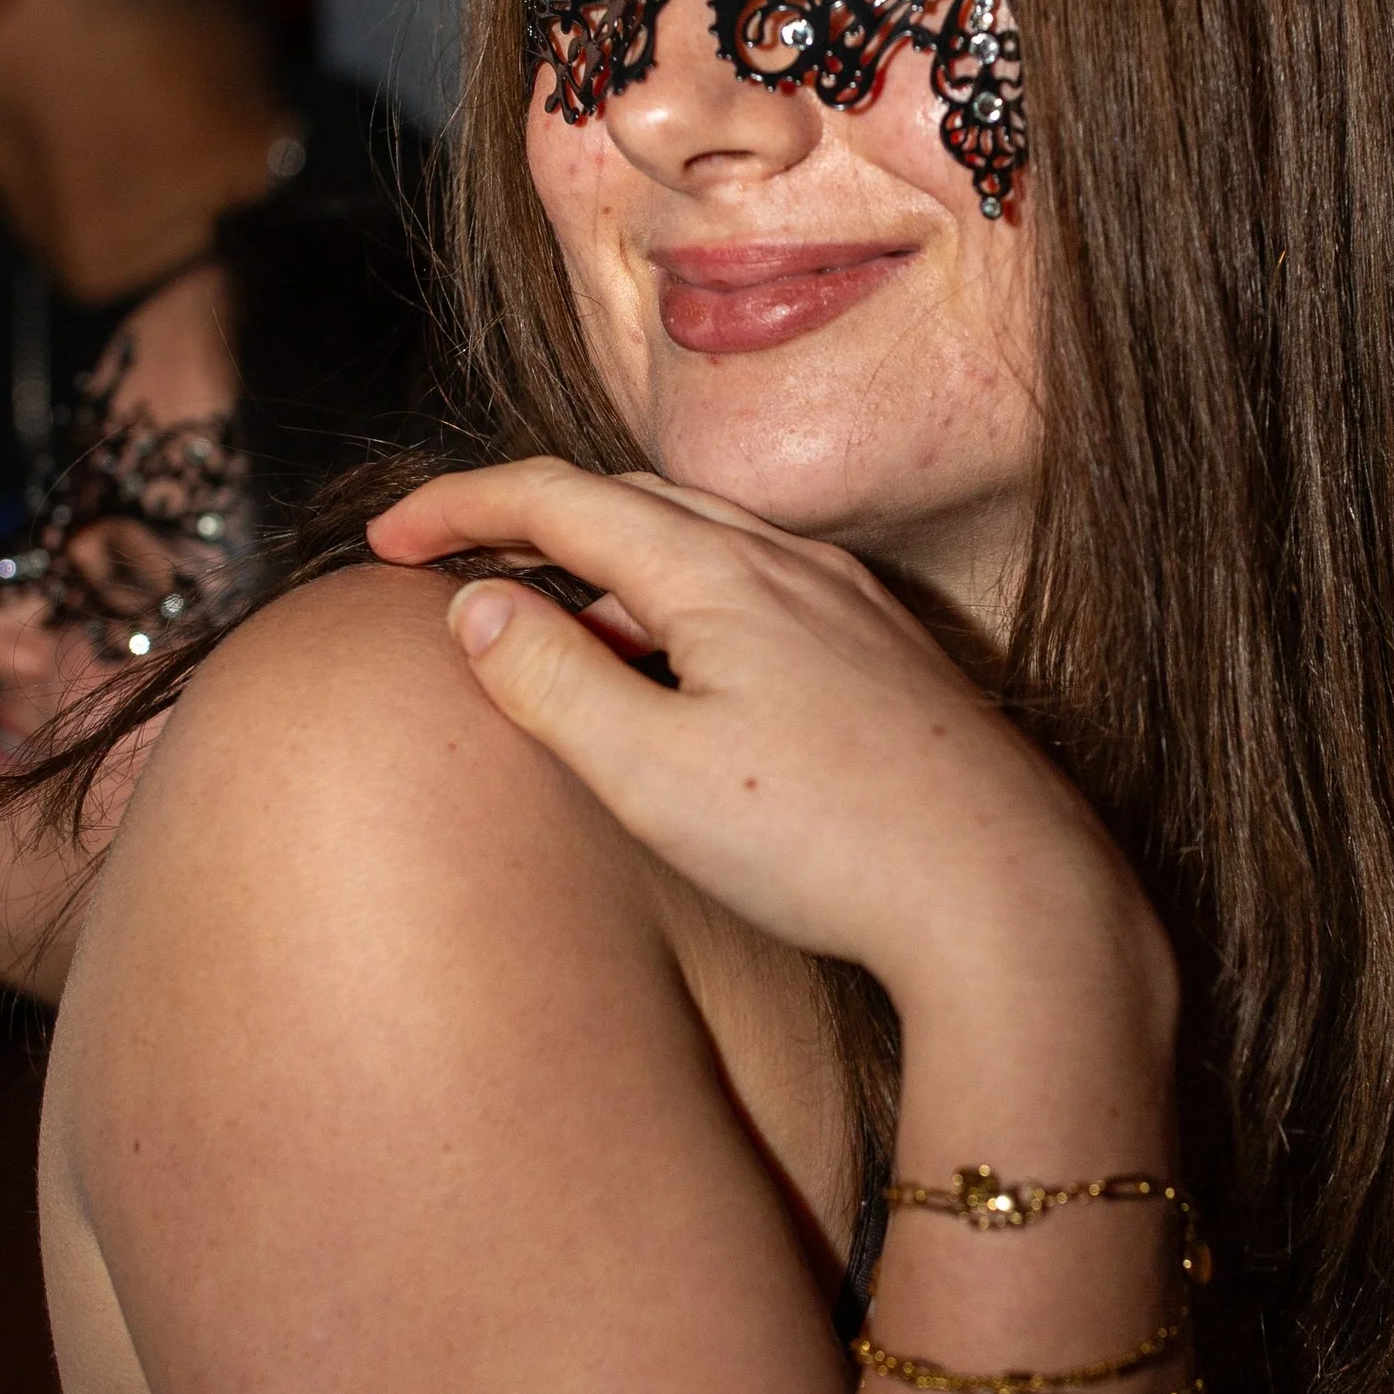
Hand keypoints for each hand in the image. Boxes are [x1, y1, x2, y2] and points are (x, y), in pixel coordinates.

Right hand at [366, 460, 1161, 1019]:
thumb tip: (474, 607)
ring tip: (550, 636)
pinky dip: (681, 607)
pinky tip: (677, 685)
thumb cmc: (827, 845)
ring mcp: (850, 607)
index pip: (559, 496)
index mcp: (721, 572)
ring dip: (609, 569)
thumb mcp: (652, 774)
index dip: (460, 506)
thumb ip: (550, 681)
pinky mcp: (886, 659)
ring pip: (703, 548)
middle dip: (530, 520)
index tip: (386, 542)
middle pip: (632, 501)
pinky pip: (758, 593)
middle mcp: (793, 563)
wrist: (1007, 897)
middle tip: (449, 564)